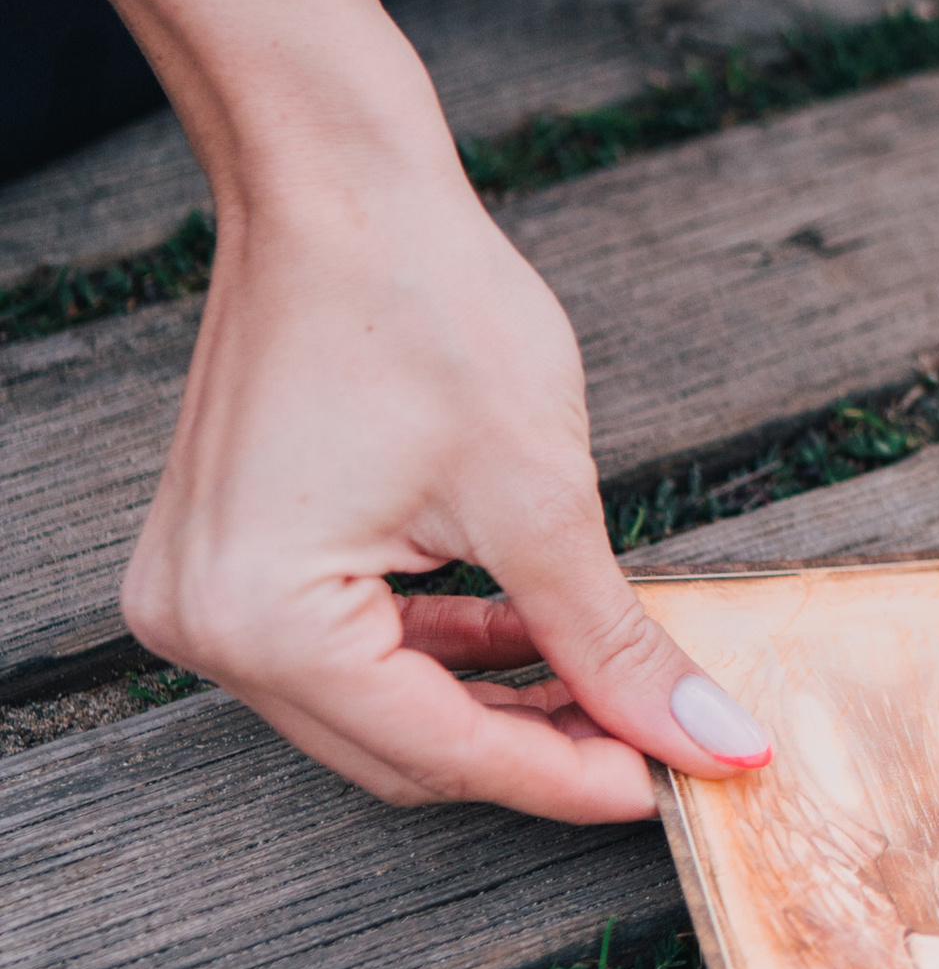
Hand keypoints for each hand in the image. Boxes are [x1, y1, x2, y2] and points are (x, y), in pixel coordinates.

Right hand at [56, 0, 773, 820]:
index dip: (571, 775)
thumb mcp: (542, 494)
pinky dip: (439, 649)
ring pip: (377, 705)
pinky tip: (530, 639)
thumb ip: (614, 642)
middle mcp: (204, 628)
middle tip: (657, 744)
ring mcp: (201, 596)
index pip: (443, 751)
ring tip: (609, 690)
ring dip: (494, 702)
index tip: (674, 785)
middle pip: (401, 747)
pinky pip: (345, 646)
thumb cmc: (423, 305)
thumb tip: (706, 740)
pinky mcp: (226, 560)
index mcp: (263, 621)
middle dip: (536, 746)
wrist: (338, 183)